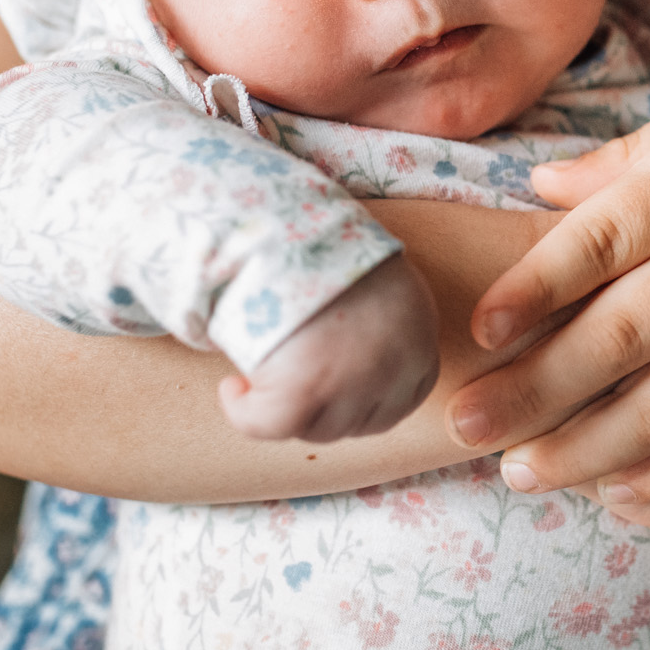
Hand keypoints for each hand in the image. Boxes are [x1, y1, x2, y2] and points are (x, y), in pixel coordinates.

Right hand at [219, 254, 439, 441]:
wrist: (284, 221)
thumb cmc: (324, 245)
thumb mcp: (380, 281)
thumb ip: (384, 325)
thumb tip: (358, 360)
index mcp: (418, 333)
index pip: (407, 396)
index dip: (368, 397)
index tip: (334, 382)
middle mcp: (394, 364)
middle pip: (361, 420)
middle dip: (327, 407)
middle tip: (291, 374)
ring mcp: (351, 382)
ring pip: (319, 429)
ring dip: (289, 411)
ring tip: (264, 371)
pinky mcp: (303, 391)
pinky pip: (270, 426)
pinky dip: (245, 413)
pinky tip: (232, 389)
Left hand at [447, 93, 649, 500]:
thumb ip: (626, 162)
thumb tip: (532, 184)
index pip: (604, 237)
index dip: (538, 283)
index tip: (481, 327)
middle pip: (624, 333)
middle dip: (538, 389)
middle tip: (464, 425)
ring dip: (591, 449)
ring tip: (521, 474)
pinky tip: (618, 491)